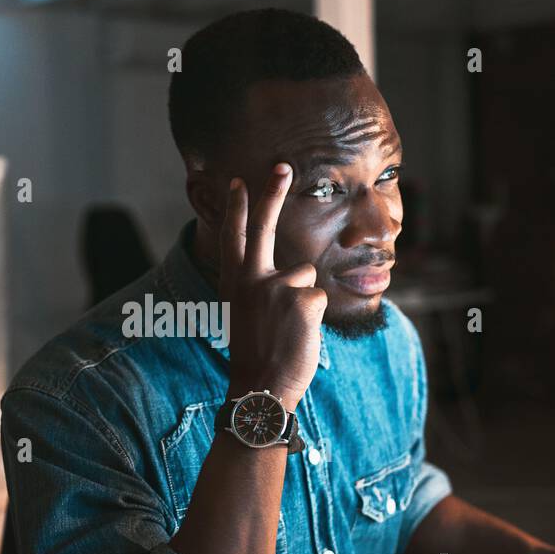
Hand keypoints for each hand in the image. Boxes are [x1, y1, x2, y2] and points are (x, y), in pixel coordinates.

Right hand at [220, 164, 326, 410]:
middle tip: (282, 165)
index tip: (238, 180)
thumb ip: (258, 289)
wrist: (259, 388)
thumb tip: (292, 274)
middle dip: (271, 192)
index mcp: (234, 284)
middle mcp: (251, 279)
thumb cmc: (256, 357)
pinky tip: (299, 335)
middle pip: (264, 227)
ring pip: (306, 275)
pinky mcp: (304, 299)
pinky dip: (315, 318)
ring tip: (289, 329)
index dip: (237, 208)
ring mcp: (277, 287)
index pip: (234, 237)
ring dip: (304, 299)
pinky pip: (320, 298)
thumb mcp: (245, 316)